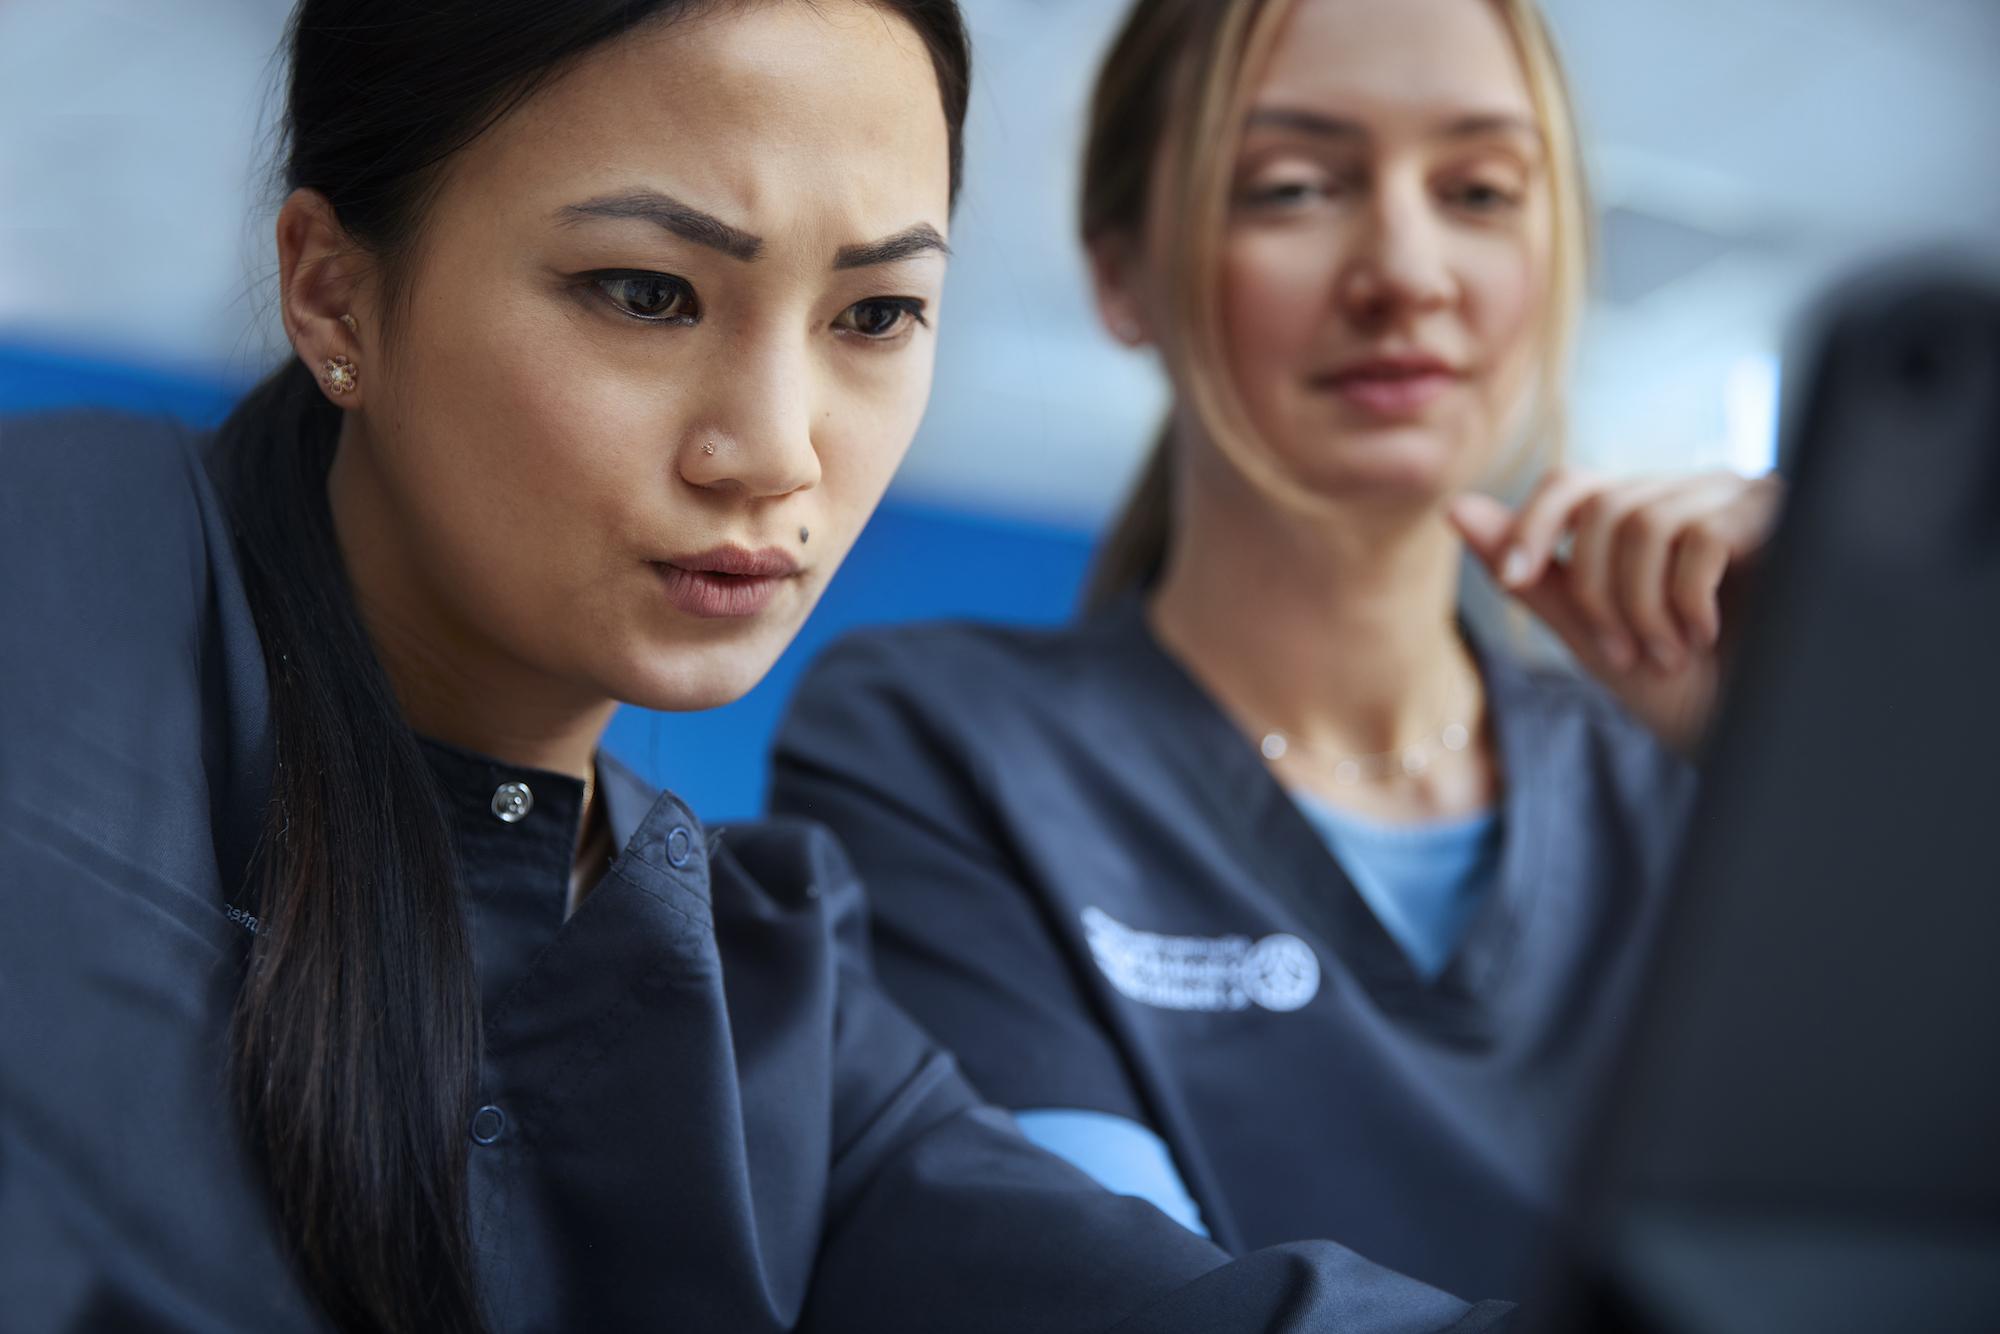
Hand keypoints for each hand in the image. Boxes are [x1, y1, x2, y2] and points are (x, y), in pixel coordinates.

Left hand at [1448, 469, 1783, 755]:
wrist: (1763, 741)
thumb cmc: (1685, 694)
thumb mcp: (1593, 636)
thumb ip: (1532, 575)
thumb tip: (1456, 509)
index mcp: (1647, 515)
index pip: (1573, 484)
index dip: (1533, 524)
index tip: (1515, 580)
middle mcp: (1693, 493)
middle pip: (1602, 506)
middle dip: (1598, 592)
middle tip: (1625, 653)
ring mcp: (1741, 499)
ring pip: (1644, 520)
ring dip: (1641, 604)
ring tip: (1670, 653)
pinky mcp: (1784, 517)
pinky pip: (1702, 536)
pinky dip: (1688, 599)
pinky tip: (1705, 635)